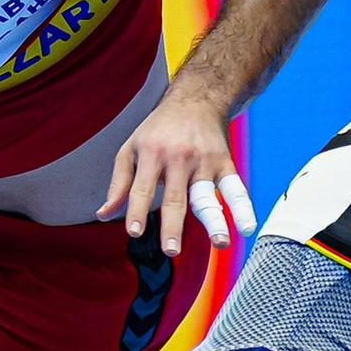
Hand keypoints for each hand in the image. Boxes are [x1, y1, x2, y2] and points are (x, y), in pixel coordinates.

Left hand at [100, 91, 253, 257]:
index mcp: (151, 155)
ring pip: (208, 195)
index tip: (135, 232)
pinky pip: (235, 188)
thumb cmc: (158, 130)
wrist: (196, 99)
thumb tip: (104, 215)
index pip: (142, 188)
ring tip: (220, 243)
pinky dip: (243, 207)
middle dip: (173, 226)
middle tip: (171, 251)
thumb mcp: (131, 148)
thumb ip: (119, 183)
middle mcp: (178, 159)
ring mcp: (204, 162)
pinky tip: (247, 227)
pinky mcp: (225, 163)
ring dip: (215, 221)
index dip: (138, 210)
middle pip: (175, 198)